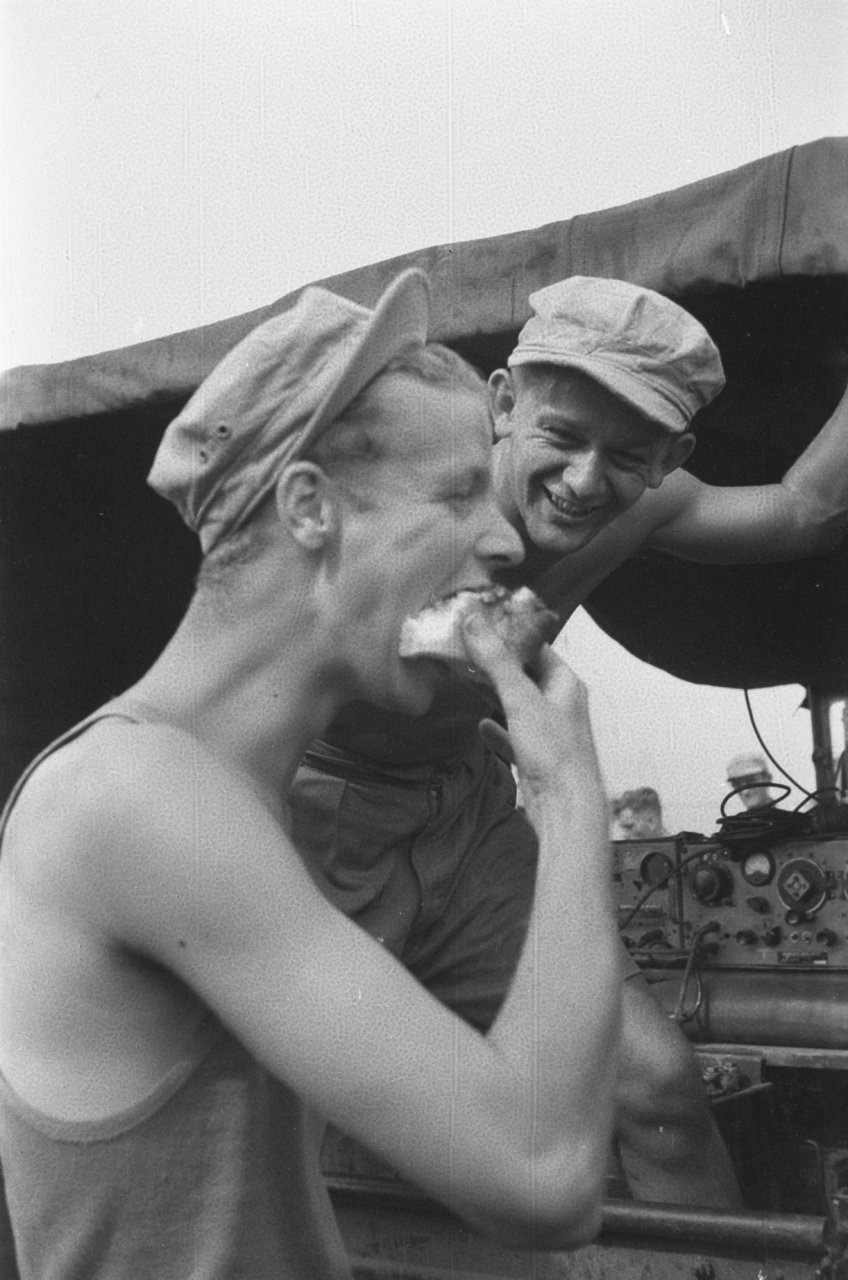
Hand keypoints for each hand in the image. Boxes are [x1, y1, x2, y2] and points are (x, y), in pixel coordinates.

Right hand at [460, 609, 599, 810]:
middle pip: (525, 674)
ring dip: (494, 694)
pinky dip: (497, 728)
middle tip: (466, 650)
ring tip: (467, 679)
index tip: (482, 625)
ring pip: (517, 704)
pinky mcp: (536, 755)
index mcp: (565, 684)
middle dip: (496, 664)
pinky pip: (513, 734)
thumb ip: (497, 661)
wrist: (564, 807)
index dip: (510, 635)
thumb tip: (474, 622)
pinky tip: (481, 725)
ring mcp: (548, 730)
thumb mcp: (521, 699)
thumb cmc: (554, 753)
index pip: (536, 648)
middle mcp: (560, 704)